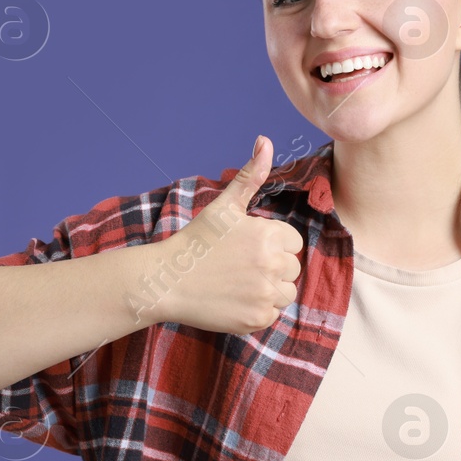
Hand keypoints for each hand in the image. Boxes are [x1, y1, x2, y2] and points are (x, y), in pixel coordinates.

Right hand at [153, 135, 303, 335]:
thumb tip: (266, 140)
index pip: (293, 242)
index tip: (246, 247)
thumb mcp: (224, 206)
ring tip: (238, 283)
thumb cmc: (196, 240)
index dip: (272, 244)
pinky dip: (257, 311)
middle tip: (239, 266)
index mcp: (270, 237)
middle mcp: (273, 266)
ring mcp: (265, 295)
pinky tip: (234, 300)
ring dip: (268, 290)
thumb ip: (250, 176)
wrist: (167, 281)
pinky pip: (272, 315)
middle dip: (271, 267)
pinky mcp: (257, 320)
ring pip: (285, 293)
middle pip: (292, 269)